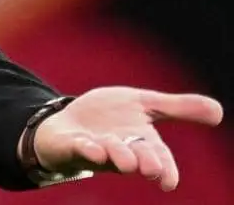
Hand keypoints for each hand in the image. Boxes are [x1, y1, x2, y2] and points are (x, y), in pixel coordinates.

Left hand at [32, 87, 223, 190]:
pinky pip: (79, 148)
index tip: (169, 182)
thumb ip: (178, 108)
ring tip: (124, 161)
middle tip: (151, 168)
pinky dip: (86, 148)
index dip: (166, 170)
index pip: (159, 158)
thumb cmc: (109, 117)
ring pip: (108, 155)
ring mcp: (96, 149)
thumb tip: (219, 111)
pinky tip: (91, 148)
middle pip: (136, 158)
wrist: (68, 121)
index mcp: (142, 142)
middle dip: (144, 162)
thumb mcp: (144, 104)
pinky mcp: (72, 144)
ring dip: (117, 156)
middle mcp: (121, 149)